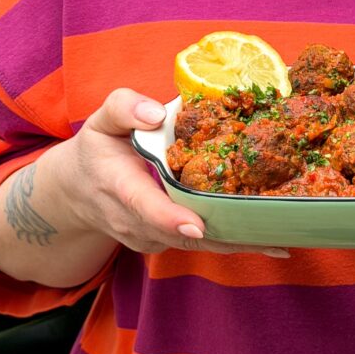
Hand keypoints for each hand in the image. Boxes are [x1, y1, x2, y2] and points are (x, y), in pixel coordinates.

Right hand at [55, 87, 289, 257]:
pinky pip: (197, 243)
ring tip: (278, 242)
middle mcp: (134, 220)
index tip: (197, 226)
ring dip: (233, 243)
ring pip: (194, 245)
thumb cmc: (98, 148)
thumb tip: (159, 112)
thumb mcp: (102, 118)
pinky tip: (267, 238)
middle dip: (222, 236)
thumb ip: (125, 107)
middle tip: (267, 237)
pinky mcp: (164, 241)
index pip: (144, 206)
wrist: (76, 191)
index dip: (170, 218)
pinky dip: (229, 240)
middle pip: (179, 234)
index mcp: (119, 186)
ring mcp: (149, 237)